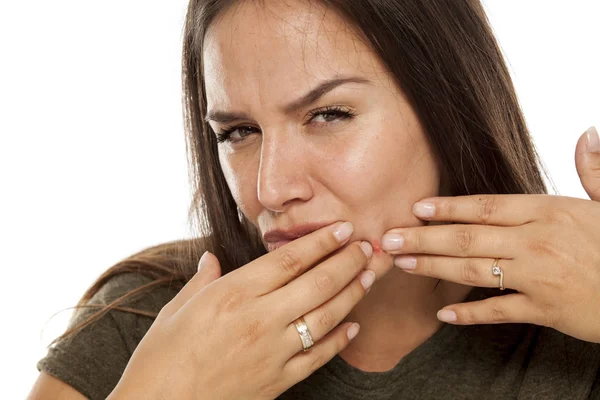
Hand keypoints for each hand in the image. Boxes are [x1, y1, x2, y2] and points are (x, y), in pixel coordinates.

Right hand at [108, 222, 374, 399]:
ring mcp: (273, 352)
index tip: (343, 228)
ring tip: (369, 276)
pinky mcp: (278, 381)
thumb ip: (201, 280)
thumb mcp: (175, 310)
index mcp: (233, 294)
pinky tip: (352, 326)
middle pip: (317, 283)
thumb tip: (210, 259)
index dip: (321, 241)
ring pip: (326, 317)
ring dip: (352, 294)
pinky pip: (318, 357)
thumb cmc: (161, 358)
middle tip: (367, 247)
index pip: (289, 259)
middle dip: (348, 261)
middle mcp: (260, 319)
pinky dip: (339, 340)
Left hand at [380, 126, 599, 343]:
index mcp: (548, 211)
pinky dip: (470, 314)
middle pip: (468, 237)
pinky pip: (499, 311)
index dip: (448, 207)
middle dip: (423, 238)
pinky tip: (442, 313)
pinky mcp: (545, 309)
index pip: (486, 206)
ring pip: (474, 271)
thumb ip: (594, 169)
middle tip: (388, 239)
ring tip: (402, 264)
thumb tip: (588, 132)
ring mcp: (539, 277)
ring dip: (434, 267)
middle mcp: (537, 241)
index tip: (416, 208)